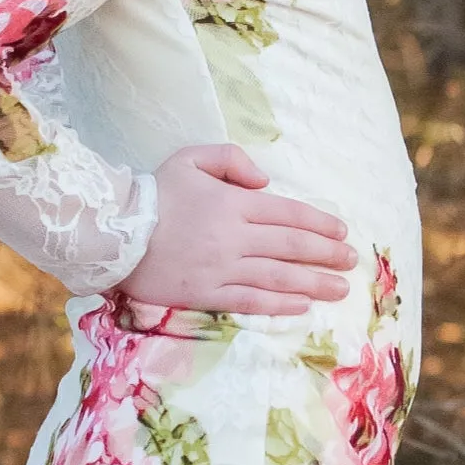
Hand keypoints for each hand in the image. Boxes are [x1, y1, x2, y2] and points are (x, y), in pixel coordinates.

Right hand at [123, 143, 355, 314]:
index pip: (288, 213)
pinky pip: (249, 300)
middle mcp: (233, 237)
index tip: (342, 232)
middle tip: (351, 262)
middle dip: (327, 255)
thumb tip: (265, 182)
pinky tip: (302, 306)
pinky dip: (278, 304)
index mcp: (232, 203)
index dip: (319, 223)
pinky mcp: (205, 294)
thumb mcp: (190, 158)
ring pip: (277, 276)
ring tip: (340, 289)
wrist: (112, 231)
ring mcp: (220, 268)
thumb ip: (231, 160)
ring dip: (313, 283)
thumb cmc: (153, 193)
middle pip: (291, 247)